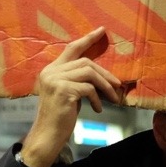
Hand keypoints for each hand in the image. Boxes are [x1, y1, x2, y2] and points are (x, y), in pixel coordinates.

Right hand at [20, 27, 123, 166]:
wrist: (47, 135)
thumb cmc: (60, 116)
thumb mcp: (68, 93)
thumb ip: (77, 80)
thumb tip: (102, 74)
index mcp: (50, 70)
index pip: (71, 48)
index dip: (87, 39)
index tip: (102, 30)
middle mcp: (50, 72)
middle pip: (85, 62)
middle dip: (105, 73)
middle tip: (117, 85)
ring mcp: (55, 80)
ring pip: (89, 72)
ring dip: (105, 85)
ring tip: (113, 98)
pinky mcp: (63, 90)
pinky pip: (89, 88)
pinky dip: (97, 98)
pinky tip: (98, 109)